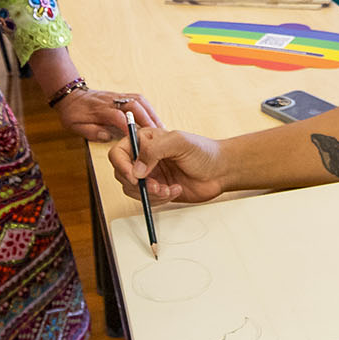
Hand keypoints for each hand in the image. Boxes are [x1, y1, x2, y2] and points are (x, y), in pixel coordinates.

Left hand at [55, 88, 160, 142]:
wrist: (71, 95)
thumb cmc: (74, 112)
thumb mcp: (75, 125)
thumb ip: (91, 131)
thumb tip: (108, 136)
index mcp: (100, 109)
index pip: (117, 116)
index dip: (129, 126)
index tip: (138, 139)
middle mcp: (111, 100)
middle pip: (134, 105)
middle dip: (147, 119)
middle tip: (158, 134)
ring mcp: (118, 96)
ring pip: (139, 100)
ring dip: (151, 113)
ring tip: (161, 127)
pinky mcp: (122, 95)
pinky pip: (139, 99)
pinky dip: (149, 108)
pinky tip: (154, 118)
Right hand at [109, 126, 228, 204]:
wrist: (220, 171)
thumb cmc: (203, 151)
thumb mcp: (178, 142)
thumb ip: (154, 151)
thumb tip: (136, 170)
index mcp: (145, 140)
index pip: (118, 152)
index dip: (122, 165)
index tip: (134, 177)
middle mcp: (144, 157)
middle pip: (122, 174)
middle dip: (139, 184)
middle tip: (157, 186)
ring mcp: (150, 175)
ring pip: (133, 190)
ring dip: (150, 193)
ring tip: (168, 189)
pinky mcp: (157, 190)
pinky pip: (147, 199)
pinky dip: (160, 199)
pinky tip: (175, 190)